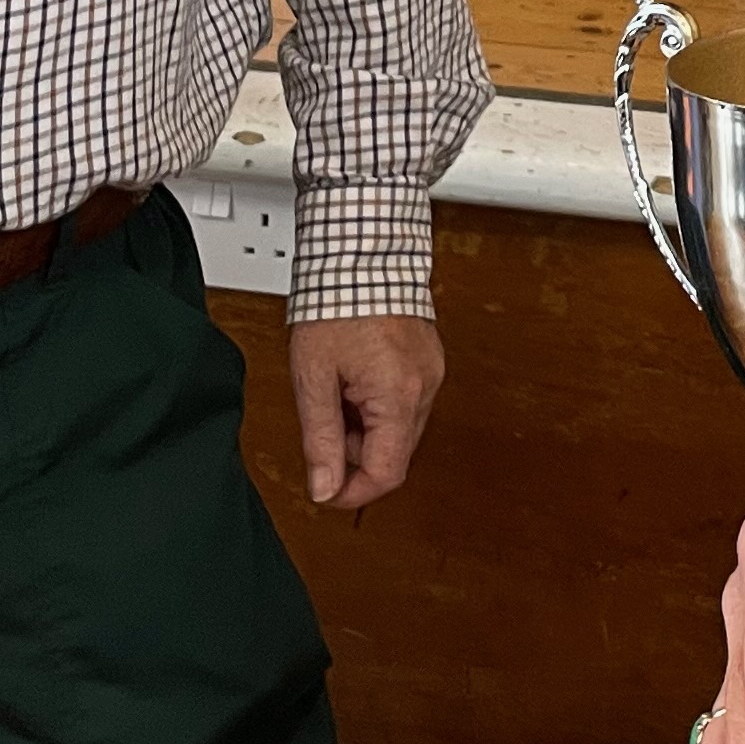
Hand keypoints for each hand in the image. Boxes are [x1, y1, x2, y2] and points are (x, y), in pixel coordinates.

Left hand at [287, 313, 443, 508]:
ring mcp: (431, 371)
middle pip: (394, 451)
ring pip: (399, 426)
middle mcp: (425, 387)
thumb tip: (324, 487)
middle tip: (323, 417)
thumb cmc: (337, 302)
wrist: (362, 251)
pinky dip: (377, 402)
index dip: (353, 491)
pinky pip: (405, 399)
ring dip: (365, 424)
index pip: (386, 473)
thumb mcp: (313, 378)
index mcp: (399, 396)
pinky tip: (355, 375)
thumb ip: (320, 439)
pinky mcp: (429, 359)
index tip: (327, 490)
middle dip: (355, 449)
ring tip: (336, 386)